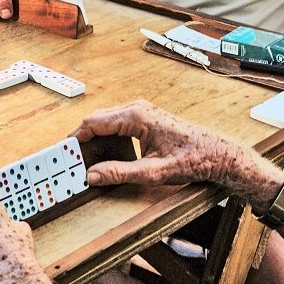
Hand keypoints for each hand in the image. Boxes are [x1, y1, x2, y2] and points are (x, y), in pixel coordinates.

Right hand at [71, 100, 273, 199]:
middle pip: (97, 119)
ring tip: (83, 158)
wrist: (219, 154)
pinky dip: (106, 136)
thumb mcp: (155, 172)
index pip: (93, 122)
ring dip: (93, 137)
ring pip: (106, 120)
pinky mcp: (147, 118)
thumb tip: (93, 176)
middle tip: (69, 158)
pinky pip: (117, 123)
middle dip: (81, 138)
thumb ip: (121, 173)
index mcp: (136, 116)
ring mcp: (142, 111)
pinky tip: (104, 154)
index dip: (74, 138)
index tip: (63, 153)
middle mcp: (137, 108)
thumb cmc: (193, 160)